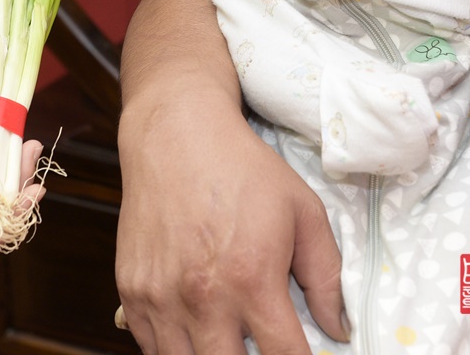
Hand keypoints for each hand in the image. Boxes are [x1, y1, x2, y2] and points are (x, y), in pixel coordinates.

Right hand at [114, 99, 347, 353]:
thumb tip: (338, 327)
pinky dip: (175, 350)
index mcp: (252, 279)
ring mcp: (161, 298)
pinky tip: (195, 335)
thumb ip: (326, 276)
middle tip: (263, 346)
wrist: (177, 135)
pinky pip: (151, 349)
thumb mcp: (303, 212)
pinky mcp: (132, 292)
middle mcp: (203, 297)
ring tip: (229, 341)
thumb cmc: (243, 169)